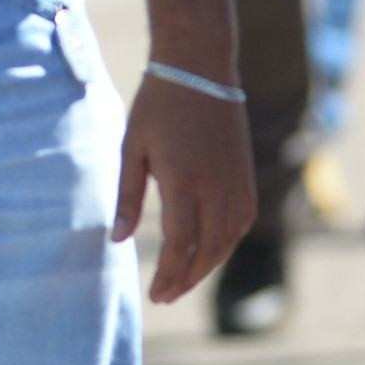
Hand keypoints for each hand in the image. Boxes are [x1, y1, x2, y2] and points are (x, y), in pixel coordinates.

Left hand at [113, 71, 255, 302]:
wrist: (199, 68)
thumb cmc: (158, 105)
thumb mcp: (132, 148)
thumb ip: (128, 197)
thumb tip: (117, 240)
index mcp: (183, 181)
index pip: (179, 245)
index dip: (168, 275)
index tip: (154, 295)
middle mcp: (216, 187)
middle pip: (207, 251)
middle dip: (186, 278)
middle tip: (165, 296)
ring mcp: (236, 182)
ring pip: (228, 241)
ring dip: (206, 265)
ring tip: (183, 279)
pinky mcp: (247, 176)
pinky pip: (242, 222)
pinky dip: (226, 244)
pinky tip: (209, 251)